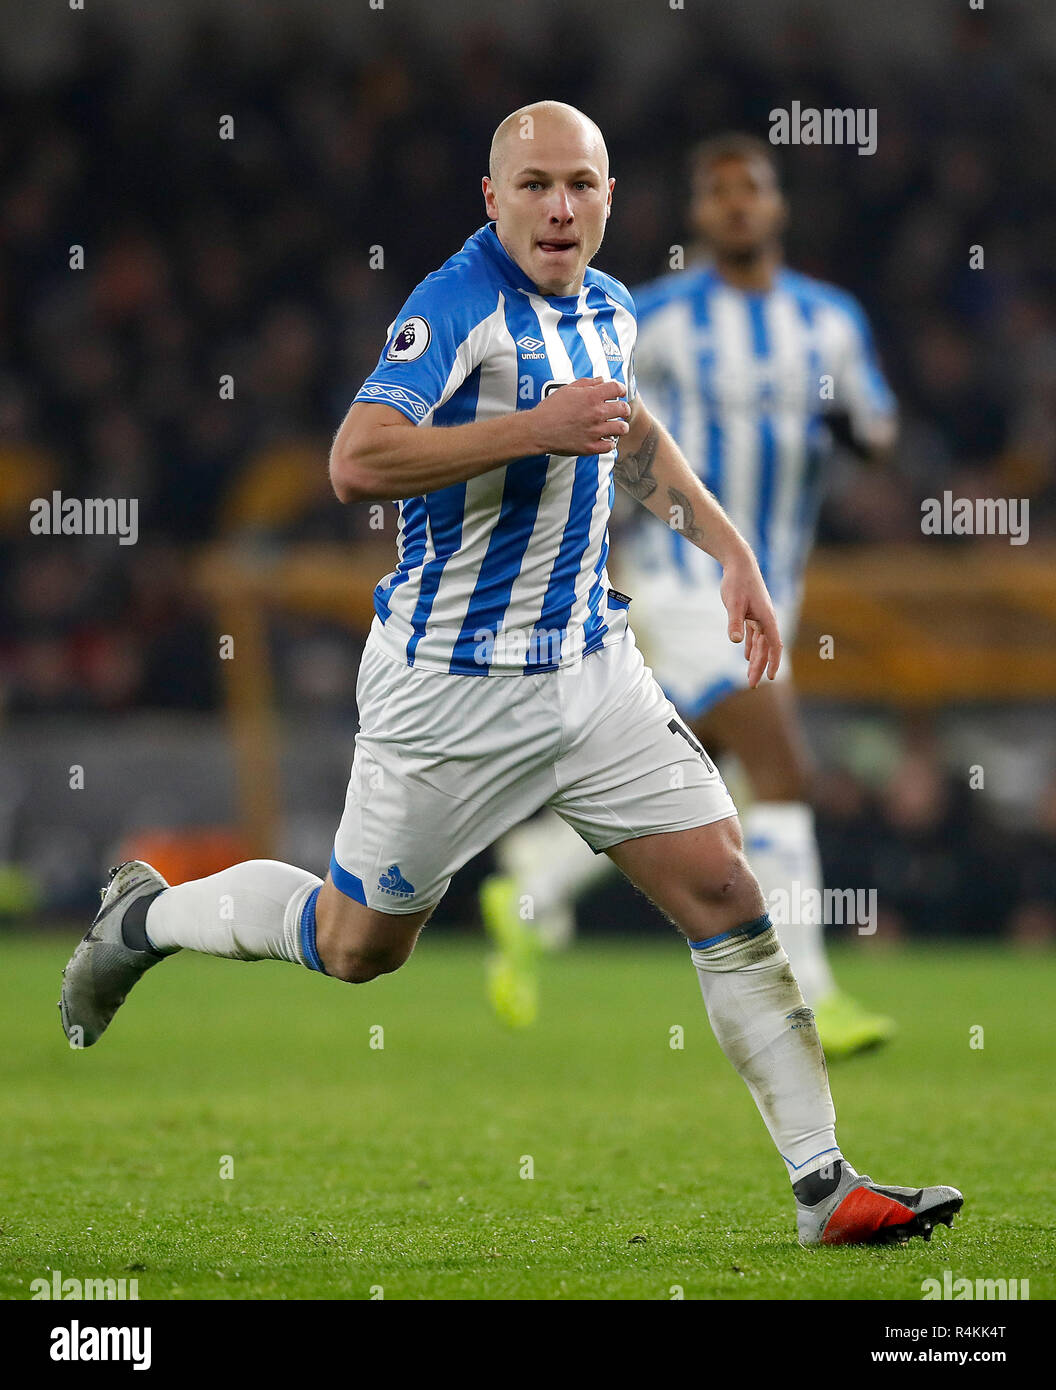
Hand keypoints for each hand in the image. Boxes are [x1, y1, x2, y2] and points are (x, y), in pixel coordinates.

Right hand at [527, 377, 629, 456]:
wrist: (538, 430)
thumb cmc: (550, 409)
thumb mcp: (567, 389)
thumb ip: (587, 383)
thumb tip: (601, 380)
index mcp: (592, 396)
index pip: (618, 388)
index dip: (620, 389)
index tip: (619, 393)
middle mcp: (597, 413)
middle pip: (624, 409)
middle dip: (623, 409)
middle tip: (619, 411)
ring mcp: (595, 431)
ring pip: (622, 428)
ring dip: (620, 426)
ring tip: (615, 427)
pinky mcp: (591, 447)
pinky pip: (610, 446)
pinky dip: (609, 443)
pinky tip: (604, 439)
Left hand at [719, 551, 782, 686]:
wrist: (739, 563)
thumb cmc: (737, 582)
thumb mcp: (733, 603)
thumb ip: (735, 623)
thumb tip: (737, 642)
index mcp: (767, 618)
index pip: (774, 645)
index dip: (773, 662)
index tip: (771, 677)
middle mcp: (766, 619)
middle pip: (766, 648)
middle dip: (760, 667)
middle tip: (752, 684)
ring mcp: (760, 616)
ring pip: (760, 643)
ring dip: (756, 659)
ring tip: (750, 676)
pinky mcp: (751, 613)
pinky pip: (754, 635)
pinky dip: (751, 646)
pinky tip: (747, 656)